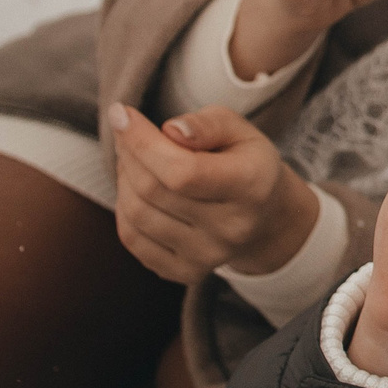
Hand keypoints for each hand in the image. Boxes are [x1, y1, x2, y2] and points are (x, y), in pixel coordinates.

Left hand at [110, 104, 322, 283]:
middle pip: (153, 190)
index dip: (142, 142)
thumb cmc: (246, 162)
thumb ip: (207, 123)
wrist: (266, 217)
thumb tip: (170, 131)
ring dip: (124, 179)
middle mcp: (232, 227)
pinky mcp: (187, 272)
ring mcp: (209, 255)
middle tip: (129, 133)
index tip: (121, 114)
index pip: (182, 170)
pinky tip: (135, 190)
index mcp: (252, 185)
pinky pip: (134, 240)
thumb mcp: (239, 130)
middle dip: (129, 153)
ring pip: (137, 214)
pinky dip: (124, 210)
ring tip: (135, 160)